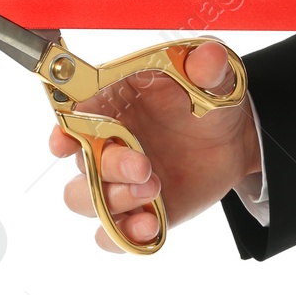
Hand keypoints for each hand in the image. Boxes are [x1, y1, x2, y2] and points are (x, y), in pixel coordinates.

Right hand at [46, 39, 259, 251]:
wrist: (235, 138)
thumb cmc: (210, 99)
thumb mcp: (215, 77)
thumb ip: (208, 68)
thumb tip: (209, 58)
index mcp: (112, 103)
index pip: (70, 117)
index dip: (60, 132)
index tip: (64, 142)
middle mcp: (106, 144)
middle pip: (80, 164)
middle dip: (106, 169)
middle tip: (144, 166)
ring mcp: (119, 182)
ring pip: (86, 202)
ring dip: (111, 202)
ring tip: (153, 191)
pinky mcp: (138, 211)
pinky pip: (113, 235)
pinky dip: (123, 237)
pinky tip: (150, 225)